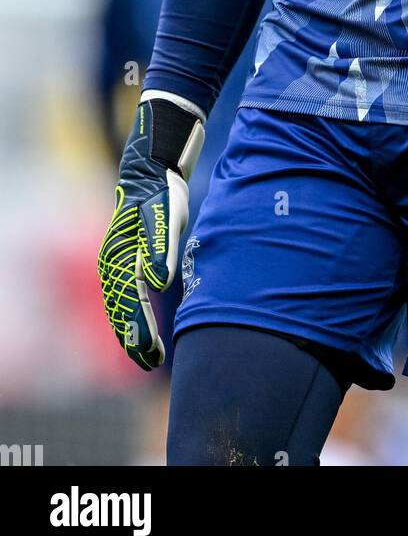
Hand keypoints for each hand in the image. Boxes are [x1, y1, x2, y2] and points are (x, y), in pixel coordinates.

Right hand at [97, 94, 204, 369]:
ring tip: (150, 355)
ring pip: (122, 305)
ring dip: (133, 331)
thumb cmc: (161, 195)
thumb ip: (162, 250)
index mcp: (119, 259)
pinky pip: (127, 294)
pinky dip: (134, 314)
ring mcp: (118, 262)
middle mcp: (113, 264)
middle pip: (121, 311)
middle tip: (153, 362)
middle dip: (135, 339)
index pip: (128, 305)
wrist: (152, 172)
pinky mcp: (128, 258)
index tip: (154, 355)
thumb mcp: (166, 218)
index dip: (140, 332)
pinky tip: (146, 326)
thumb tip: (160, 285)